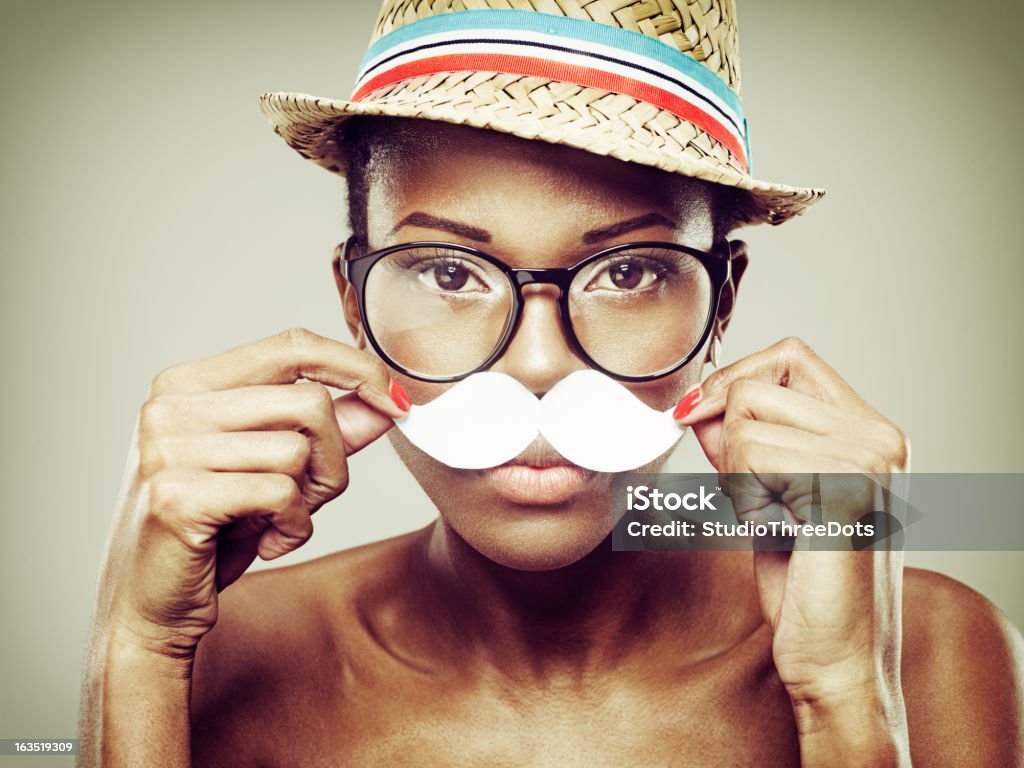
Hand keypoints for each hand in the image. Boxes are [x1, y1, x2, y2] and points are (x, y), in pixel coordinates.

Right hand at [96, 328, 406, 657]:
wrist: (151, 607)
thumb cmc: (213, 532)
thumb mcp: (274, 469)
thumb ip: (327, 431)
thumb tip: (386, 402)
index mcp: (189, 382)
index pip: (293, 345)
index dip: (355, 368)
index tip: (396, 402)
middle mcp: (171, 405)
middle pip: (309, 402)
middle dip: (335, 457)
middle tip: (312, 497)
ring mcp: (168, 448)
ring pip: (300, 450)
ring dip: (311, 499)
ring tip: (276, 522)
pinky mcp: (178, 496)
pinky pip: (281, 493)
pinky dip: (294, 527)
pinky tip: (265, 544)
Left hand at [676, 337, 911, 761]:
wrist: (838, 659)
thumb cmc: (804, 582)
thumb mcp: (769, 492)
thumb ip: (742, 438)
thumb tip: (698, 399)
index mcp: (870, 430)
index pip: (789, 355)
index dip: (733, 377)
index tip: (696, 416)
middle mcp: (880, 435)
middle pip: (755, 385)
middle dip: (727, 439)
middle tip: (755, 498)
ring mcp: (868, 459)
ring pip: (744, 421)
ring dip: (735, 477)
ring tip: (773, 521)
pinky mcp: (845, 489)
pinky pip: (751, 458)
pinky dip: (744, 498)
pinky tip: (778, 533)